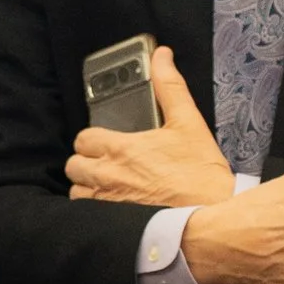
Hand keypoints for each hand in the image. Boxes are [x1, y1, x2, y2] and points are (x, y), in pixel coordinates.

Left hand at [64, 43, 232, 210]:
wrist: (210, 219)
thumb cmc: (201, 175)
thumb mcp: (189, 123)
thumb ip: (170, 87)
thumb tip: (162, 57)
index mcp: (121, 149)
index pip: (83, 139)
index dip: (93, 140)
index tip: (106, 144)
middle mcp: (108, 177)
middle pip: (73, 166)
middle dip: (85, 164)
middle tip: (105, 165)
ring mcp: (107, 204)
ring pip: (77, 193)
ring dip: (87, 189)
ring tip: (108, 187)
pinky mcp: (113, 226)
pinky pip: (88, 217)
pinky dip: (94, 212)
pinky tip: (113, 209)